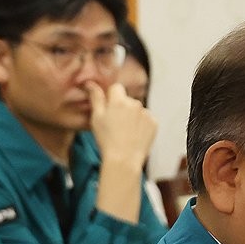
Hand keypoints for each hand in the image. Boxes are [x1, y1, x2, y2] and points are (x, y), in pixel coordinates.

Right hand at [88, 81, 155, 222]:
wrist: (124, 160)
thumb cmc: (107, 140)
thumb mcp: (96, 118)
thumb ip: (95, 98)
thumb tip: (90, 83)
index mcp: (119, 100)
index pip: (116, 88)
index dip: (111, 98)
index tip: (109, 111)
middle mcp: (135, 103)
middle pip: (127, 100)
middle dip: (122, 108)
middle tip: (116, 126)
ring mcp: (146, 113)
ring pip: (138, 110)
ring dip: (133, 117)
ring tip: (126, 133)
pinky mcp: (154, 123)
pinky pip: (147, 120)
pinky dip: (142, 126)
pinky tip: (135, 136)